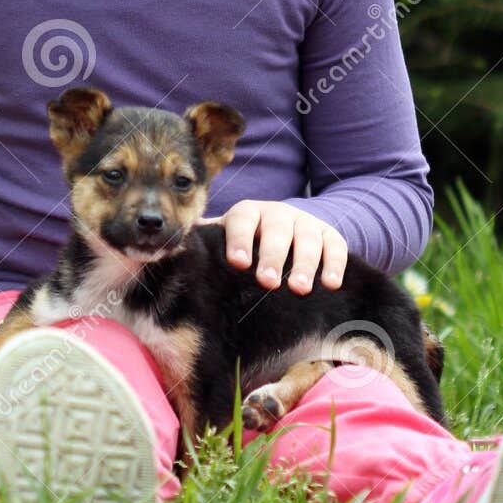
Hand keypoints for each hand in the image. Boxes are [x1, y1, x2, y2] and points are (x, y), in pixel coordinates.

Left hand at [199, 200, 348, 293]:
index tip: (238, 263)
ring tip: (299, 289)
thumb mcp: (225, 243)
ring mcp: (305, 222)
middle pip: (276, 230)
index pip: (242, 219)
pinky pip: (335, 246)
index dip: (240, 239)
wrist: (288, 231)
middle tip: (267, 282)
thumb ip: (204, 248)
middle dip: (273, 256)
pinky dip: (334, 264)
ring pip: (307, 238)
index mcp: (247, 214)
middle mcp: (277, 214)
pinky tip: (331, 284)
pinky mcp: (329, 235)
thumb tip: (166, 257)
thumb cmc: (245, 247)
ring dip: (305, 263)